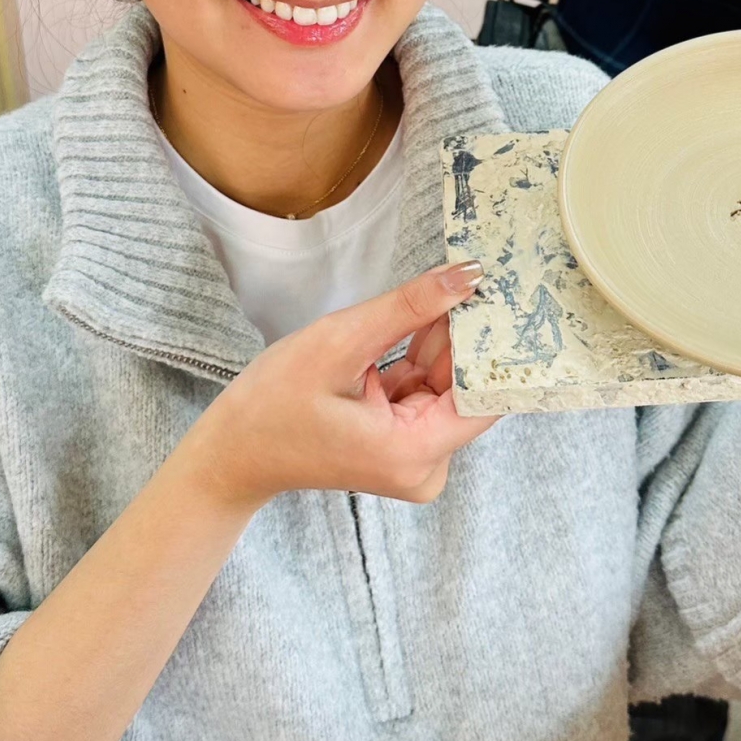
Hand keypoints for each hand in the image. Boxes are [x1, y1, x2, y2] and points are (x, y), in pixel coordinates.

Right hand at [186, 261, 497, 510]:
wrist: (233, 452)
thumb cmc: (272, 404)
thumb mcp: (341, 342)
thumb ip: (409, 308)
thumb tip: (467, 275)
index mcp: (413, 452)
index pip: (485, 393)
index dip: (497, 343)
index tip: (507, 294)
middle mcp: (426, 466)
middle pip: (468, 389)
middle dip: (468, 334)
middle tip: (481, 274)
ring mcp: (415, 459)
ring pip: (448, 386)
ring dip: (444, 341)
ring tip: (453, 287)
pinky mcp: (404, 446)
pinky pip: (428, 393)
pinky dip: (423, 358)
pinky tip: (424, 318)